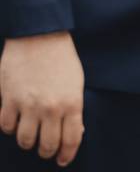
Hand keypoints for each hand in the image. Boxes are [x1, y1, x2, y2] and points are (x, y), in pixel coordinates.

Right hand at [0, 32, 84, 166]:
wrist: (39, 36)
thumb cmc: (61, 59)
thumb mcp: (76, 83)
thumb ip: (74, 108)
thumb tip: (76, 132)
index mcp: (72, 103)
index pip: (71, 140)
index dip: (67, 154)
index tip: (63, 160)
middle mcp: (51, 108)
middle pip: (47, 145)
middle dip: (47, 152)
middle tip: (46, 150)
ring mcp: (28, 105)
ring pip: (25, 140)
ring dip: (27, 142)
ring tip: (30, 136)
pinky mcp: (8, 99)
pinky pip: (6, 126)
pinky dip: (10, 128)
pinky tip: (15, 121)